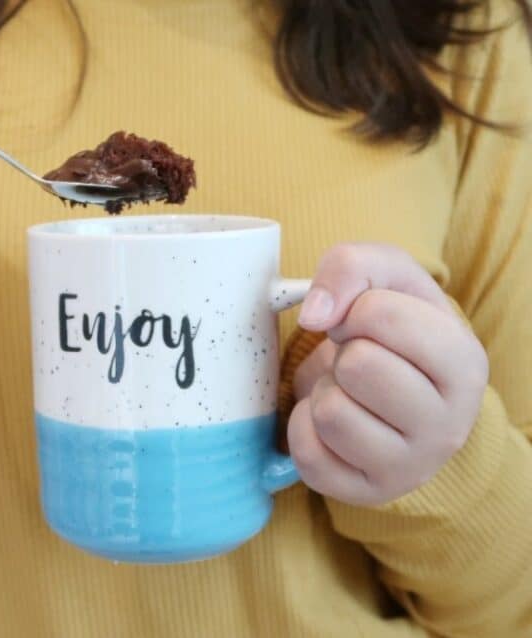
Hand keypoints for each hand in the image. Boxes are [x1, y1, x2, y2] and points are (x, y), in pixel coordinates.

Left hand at [287, 244, 488, 506]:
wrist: (392, 391)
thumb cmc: (391, 331)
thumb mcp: (384, 278)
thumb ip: (351, 267)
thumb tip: (315, 314)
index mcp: (464, 365)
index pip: (382, 316)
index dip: (357, 310)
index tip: (366, 323)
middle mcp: (449, 426)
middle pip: (357, 366)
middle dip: (344, 353)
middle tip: (359, 361)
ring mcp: (409, 468)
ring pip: (331, 413)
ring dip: (326, 391)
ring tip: (349, 392)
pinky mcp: (365, 492)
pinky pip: (307, 454)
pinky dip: (305, 427)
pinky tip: (331, 422)